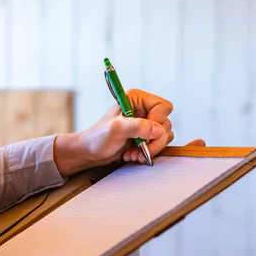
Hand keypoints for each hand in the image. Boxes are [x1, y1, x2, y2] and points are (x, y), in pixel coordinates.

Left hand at [54, 89, 204, 176]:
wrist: (89, 153)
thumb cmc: (97, 138)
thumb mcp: (115, 130)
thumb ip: (136, 126)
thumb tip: (158, 129)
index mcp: (137, 99)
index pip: (163, 106)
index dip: (158, 122)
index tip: (145, 134)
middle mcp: (144, 109)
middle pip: (166, 123)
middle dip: (154, 141)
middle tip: (140, 150)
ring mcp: (146, 124)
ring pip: (165, 136)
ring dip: (151, 149)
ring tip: (132, 155)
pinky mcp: (146, 137)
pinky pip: (159, 145)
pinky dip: (149, 153)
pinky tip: (134, 157)